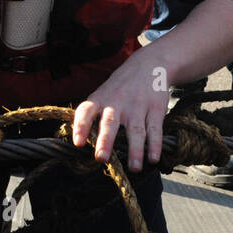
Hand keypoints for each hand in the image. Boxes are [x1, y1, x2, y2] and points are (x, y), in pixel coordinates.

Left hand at [72, 52, 171, 171]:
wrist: (150, 64)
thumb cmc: (120, 87)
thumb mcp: (103, 94)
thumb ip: (93, 116)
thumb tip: (81, 144)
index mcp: (100, 99)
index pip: (86, 112)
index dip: (81, 127)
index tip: (78, 143)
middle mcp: (117, 103)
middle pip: (110, 123)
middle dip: (105, 141)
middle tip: (101, 158)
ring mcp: (137, 106)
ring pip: (135, 130)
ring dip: (135, 150)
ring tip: (134, 168)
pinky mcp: (155, 109)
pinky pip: (154, 129)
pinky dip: (155, 145)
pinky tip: (153, 158)